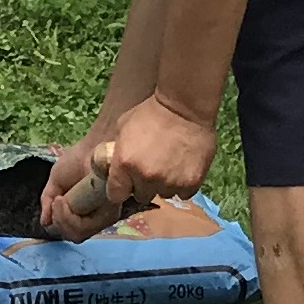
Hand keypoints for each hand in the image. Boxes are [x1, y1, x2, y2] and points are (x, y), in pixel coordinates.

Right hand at [37, 129, 110, 241]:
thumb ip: (48, 202)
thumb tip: (44, 222)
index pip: (69, 230)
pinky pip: (85, 226)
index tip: (52, 203)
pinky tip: (63, 200)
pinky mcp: (109, 213)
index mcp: (81, 212)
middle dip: (58, 221)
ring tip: (59, 200)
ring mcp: (101, 217)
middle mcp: (93, 217)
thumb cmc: (76, 161)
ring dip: (62, 218)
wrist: (92, 148)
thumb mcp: (55, 182)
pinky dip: (68, 217)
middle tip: (55, 202)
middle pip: (72, 235)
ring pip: (78, 233)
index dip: (58, 221)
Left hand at [96, 95, 214, 219]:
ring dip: (164, 184)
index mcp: (125, 163)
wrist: (186, 107)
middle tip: (151, 168)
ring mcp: (170, 182)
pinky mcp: (190, 183)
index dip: (121, 189)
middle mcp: (146, 177)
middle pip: (141, 196)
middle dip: (144, 185)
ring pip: (163, 194)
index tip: (126, 183)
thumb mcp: (123, 126)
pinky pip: (183, 193)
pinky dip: (183, 184)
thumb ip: (117, 152)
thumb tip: (113, 166)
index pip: (116, 195)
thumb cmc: (152, 112)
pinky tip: (183, 168)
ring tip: (170, 165)